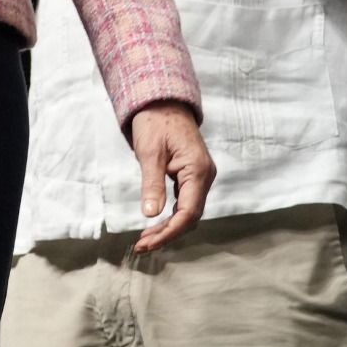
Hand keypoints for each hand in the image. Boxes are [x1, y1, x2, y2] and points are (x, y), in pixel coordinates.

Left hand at [127, 100, 215, 252]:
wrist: (162, 101)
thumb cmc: (155, 122)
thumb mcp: (150, 153)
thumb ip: (152, 184)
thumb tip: (151, 215)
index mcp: (198, 170)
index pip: (188, 212)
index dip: (169, 232)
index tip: (148, 243)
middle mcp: (204, 176)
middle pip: (190, 217)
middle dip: (167, 234)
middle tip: (142, 245)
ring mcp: (200, 176)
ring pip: (188, 212)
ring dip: (169, 228)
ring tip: (145, 239)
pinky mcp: (192, 175)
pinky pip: (186, 202)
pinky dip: (171, 216)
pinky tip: (156, 224)